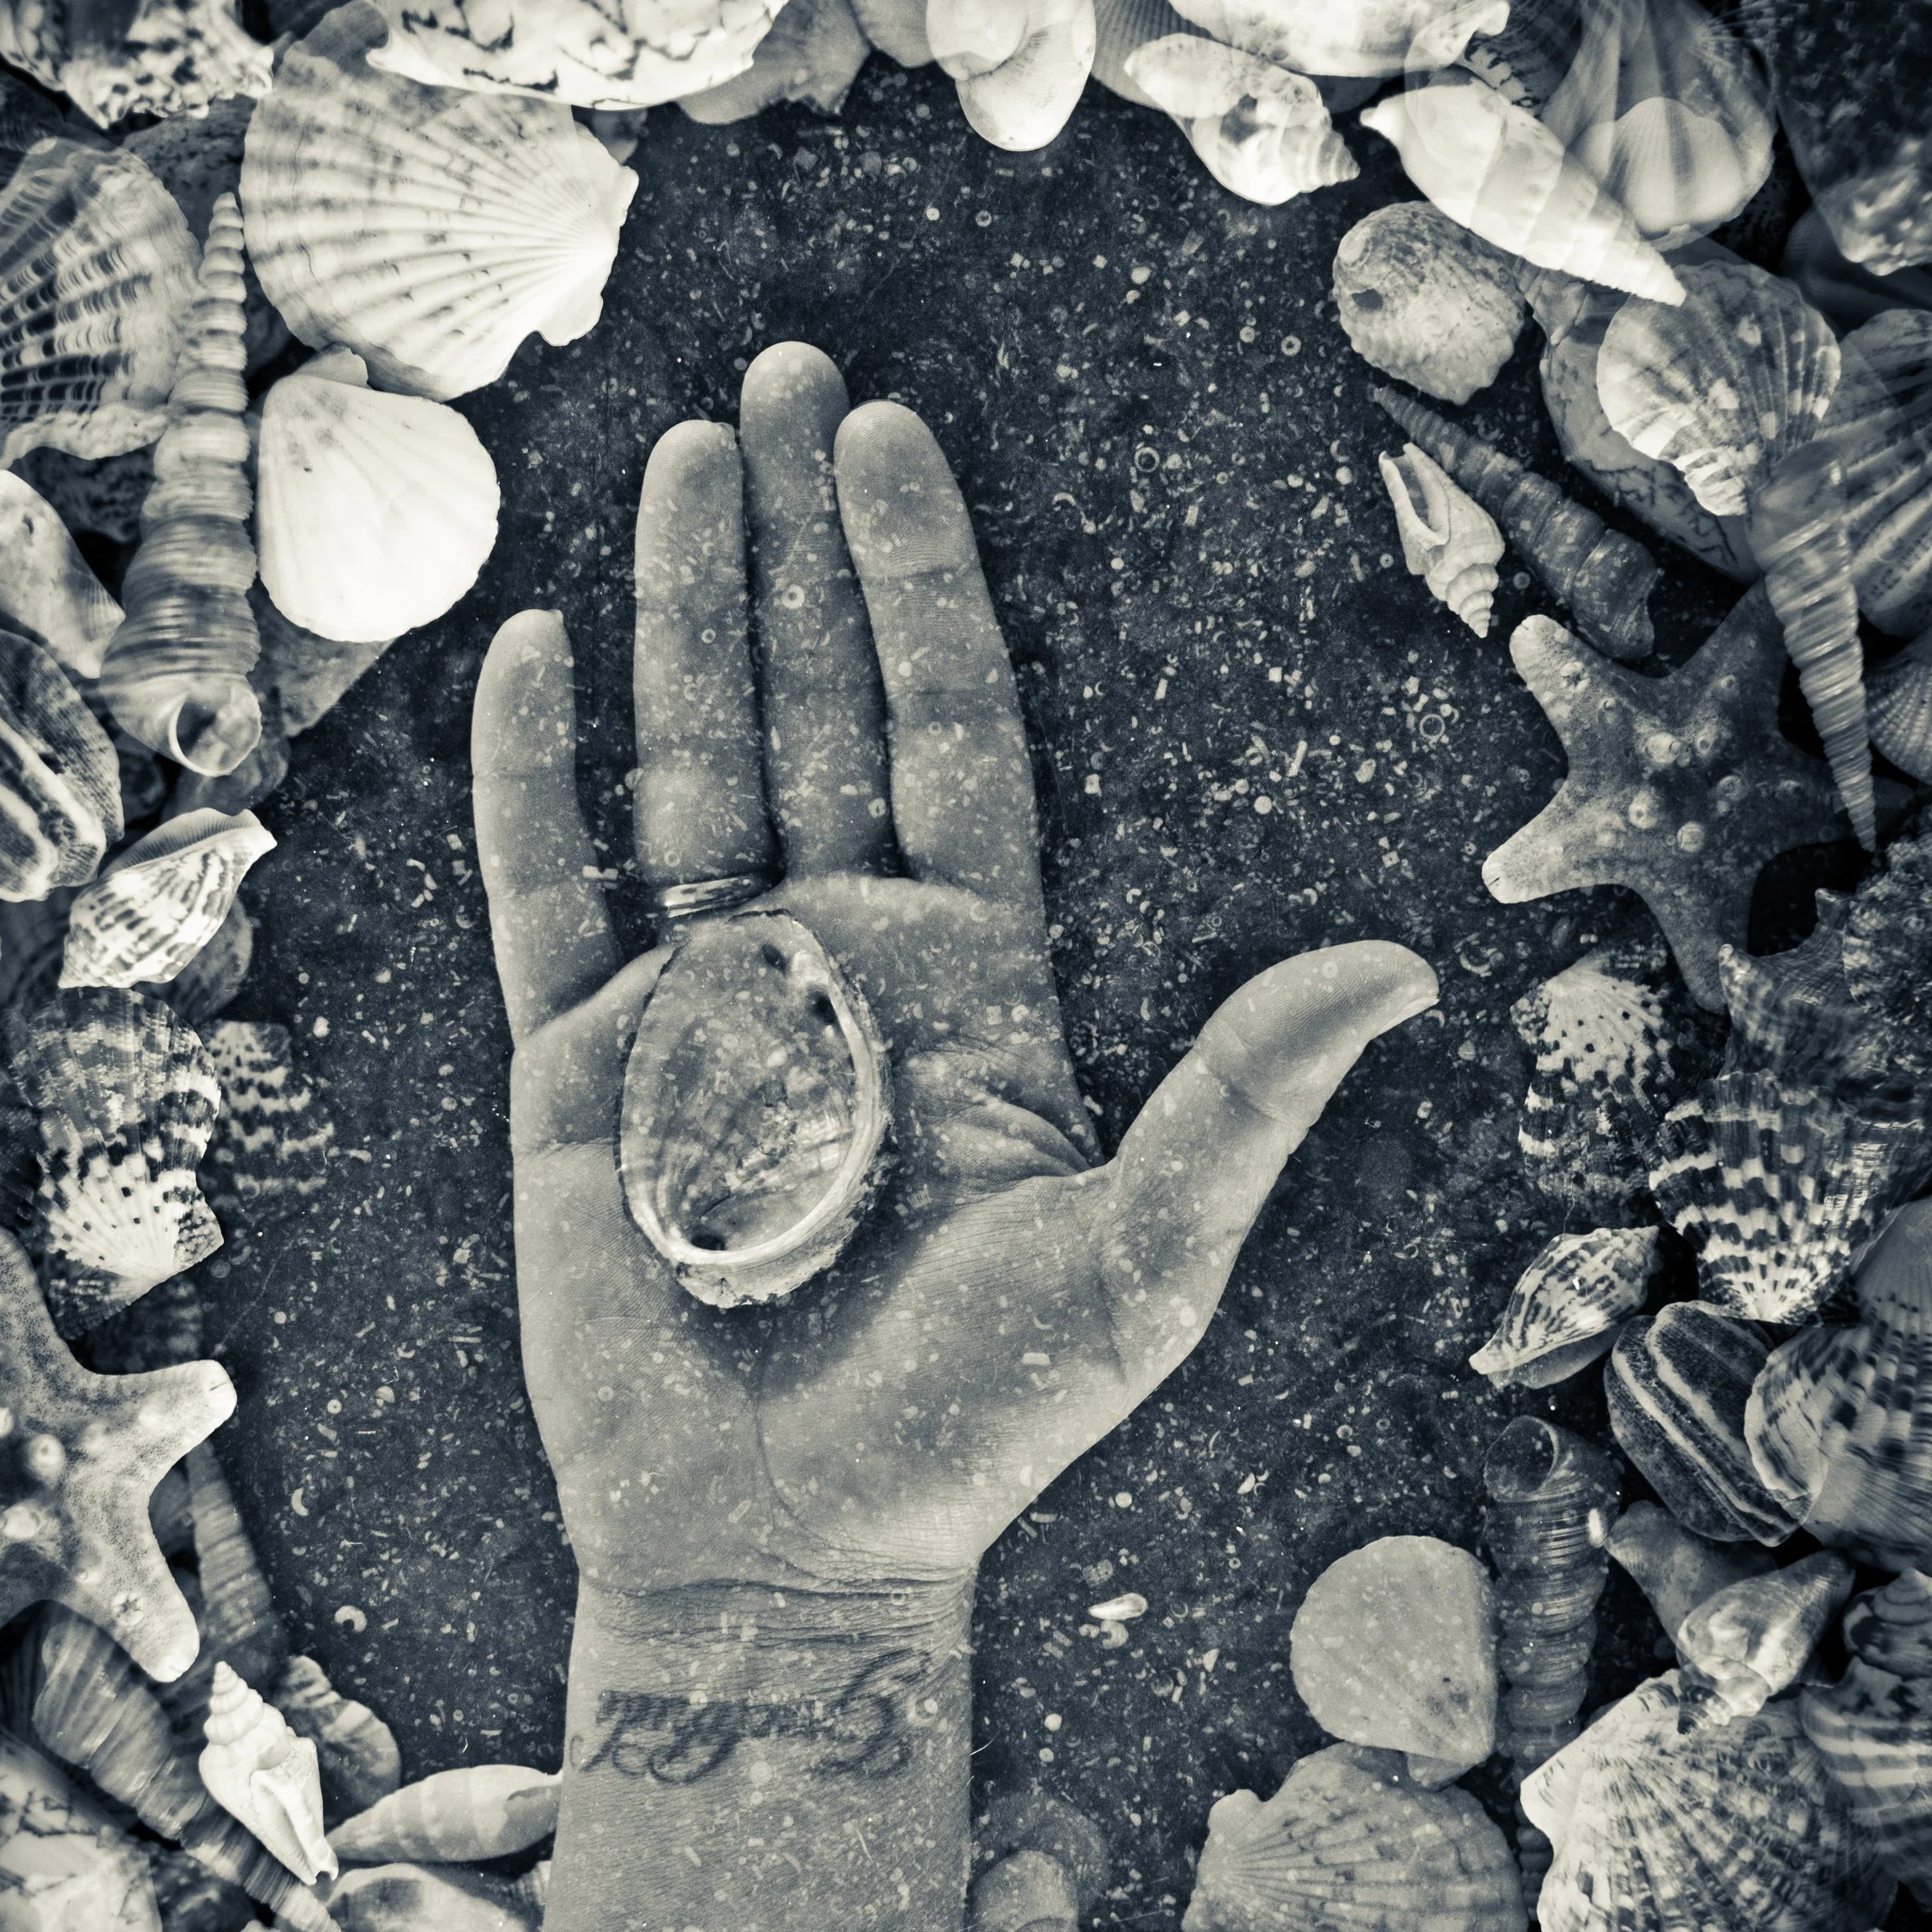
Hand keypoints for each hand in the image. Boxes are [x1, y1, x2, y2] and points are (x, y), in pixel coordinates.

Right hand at [473, 342, 1435, 1603]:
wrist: (786, 1547)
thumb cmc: (974, 1425)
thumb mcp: (1138, 1260)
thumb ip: (1241, 1101)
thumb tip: (1400, 965)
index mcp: (964, 978)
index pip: (944, 734)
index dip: (916, 587)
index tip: (889, 440)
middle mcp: (830, 960)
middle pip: (809, 710)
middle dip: (791, 547)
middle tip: (781, 383)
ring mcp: (697, 1004)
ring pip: (682, 766)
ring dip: (679, 616)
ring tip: (677, 465)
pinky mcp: (575, 1070)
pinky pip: (545, 894)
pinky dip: (531, 779)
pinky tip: (533, 652)